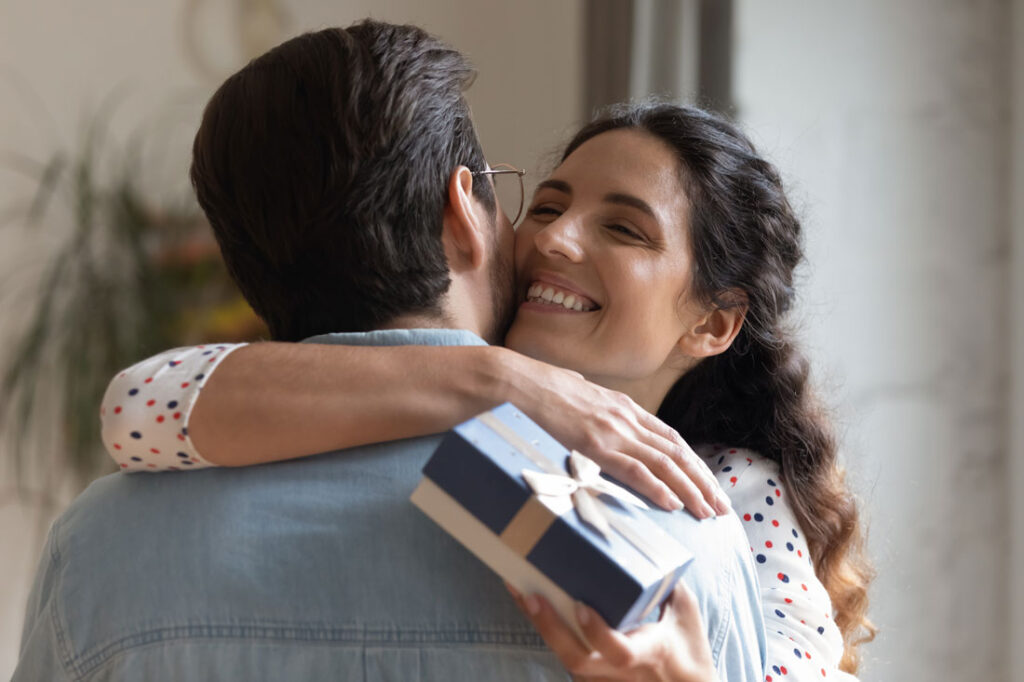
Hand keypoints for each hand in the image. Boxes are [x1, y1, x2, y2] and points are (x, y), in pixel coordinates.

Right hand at [496, 349, 728, 515]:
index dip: (693, 464)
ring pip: (664, 464)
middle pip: (677, 453)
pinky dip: (657, 488)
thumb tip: (594, 421)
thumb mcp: (578, 398)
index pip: (671, 439)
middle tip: (721, 507)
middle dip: (703, 482)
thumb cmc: (540, 389)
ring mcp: (612, 430)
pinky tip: (673, 504)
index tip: (709, 485)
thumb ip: (596, 413)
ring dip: (690, 490)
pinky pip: (634, 469)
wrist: (518, 381)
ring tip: (707, 513)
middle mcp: (626, 418)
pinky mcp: (594, 443)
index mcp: (624, 407)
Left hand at [509, 583, 716, 681]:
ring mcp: (604, 681)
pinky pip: (565, 657)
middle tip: (530, 594)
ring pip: (565, 658)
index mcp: (648, 653)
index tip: (581, 606)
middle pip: (576, 659)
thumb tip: (647, 546)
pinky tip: (533, 605)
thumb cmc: (688, 651)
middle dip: (549, 627)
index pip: (617, 651)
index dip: (597, 632)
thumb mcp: (686, 615)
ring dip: (541, 626)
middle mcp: (620, 673)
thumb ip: (667, 583)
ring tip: (520, 589)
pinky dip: (548, 631)